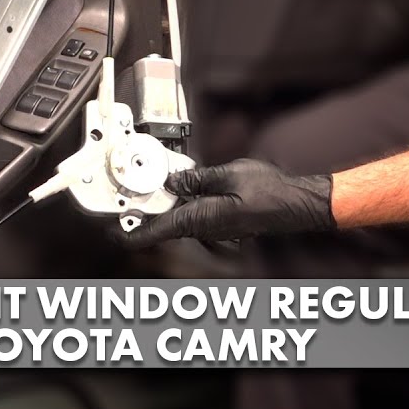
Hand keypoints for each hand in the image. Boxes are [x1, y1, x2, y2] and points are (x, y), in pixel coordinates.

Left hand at [116, 159, 335, 247]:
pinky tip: (189, 186)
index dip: (130, 234)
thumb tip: (171, 180)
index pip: (156, 232)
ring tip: (163, 182)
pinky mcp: (221, 224)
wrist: (296, 204)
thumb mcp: (227, 174)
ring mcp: (213, 229)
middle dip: (147, 209)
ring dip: (168, 204)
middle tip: (134, 193)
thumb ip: (196, 178)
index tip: (112, 232)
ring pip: (179, 218)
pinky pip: (195, 216)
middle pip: (164, 223)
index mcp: (199, 218)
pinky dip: (185, 203)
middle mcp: (204, 229)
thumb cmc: (269, 192)